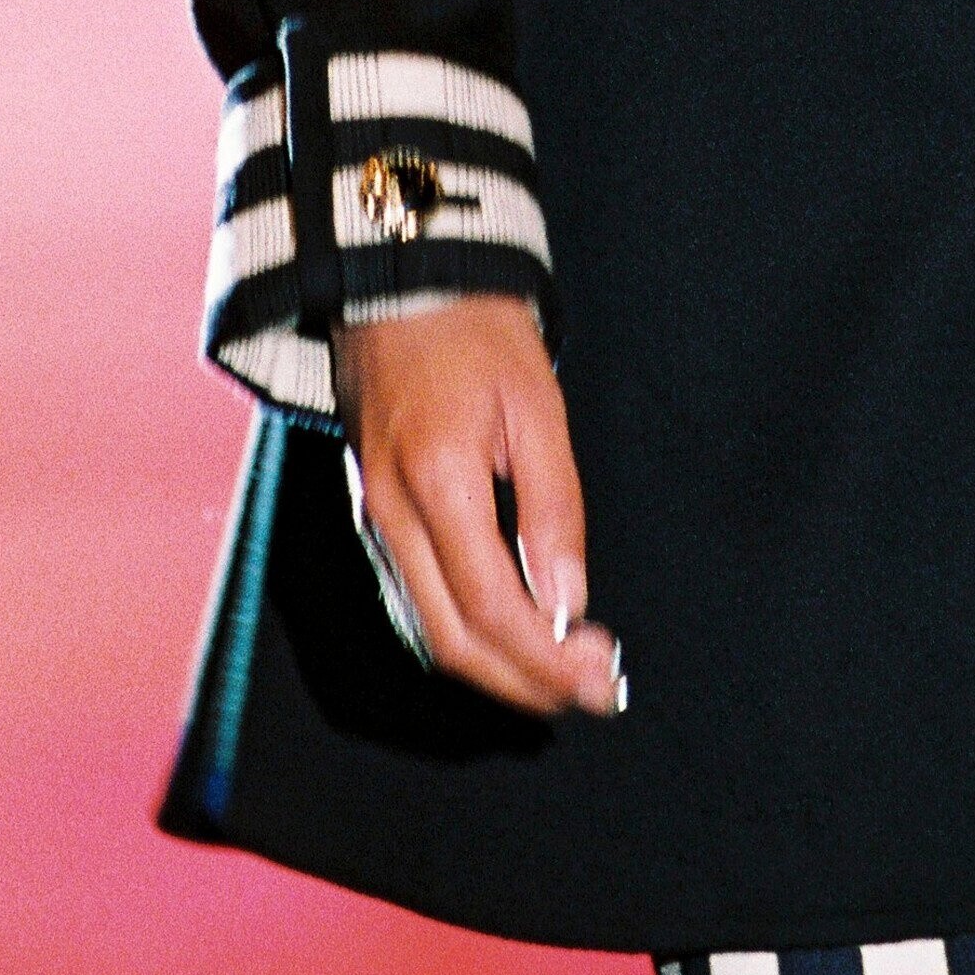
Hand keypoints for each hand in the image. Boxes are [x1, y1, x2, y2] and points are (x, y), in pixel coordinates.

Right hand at [335, 296, 623, 717]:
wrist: (398, 281)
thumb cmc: (474, 331)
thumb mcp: (537, 405)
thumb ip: (553, 508)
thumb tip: (567, 604)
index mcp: (437, 483)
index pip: (491, 607)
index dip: (547, 658)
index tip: (601, 676)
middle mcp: (393, 515)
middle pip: (454, 641)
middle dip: (526, 683)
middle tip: (592, 693)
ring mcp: (375, 519)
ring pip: (430, 632)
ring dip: (498, 670)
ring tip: (562, 679)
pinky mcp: (374, 515)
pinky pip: (416, 602)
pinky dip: (466, 637)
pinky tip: (512, 640)